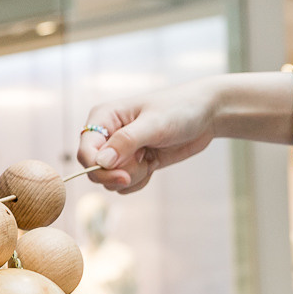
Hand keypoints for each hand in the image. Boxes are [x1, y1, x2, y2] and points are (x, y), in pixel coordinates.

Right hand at [77, 72, 292, 192]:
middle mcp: (107, 135)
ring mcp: (121, 150)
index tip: (123, 176)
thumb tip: (101, 161)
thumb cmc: (180, 109)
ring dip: (132, 177)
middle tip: (143, 164)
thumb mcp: (154, 124)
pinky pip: (126, 184)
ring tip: (150, 158)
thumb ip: (126, 142)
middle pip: (95, 170)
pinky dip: (139, 181)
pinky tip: (154, 165)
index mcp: (104, 117)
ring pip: (111, 181)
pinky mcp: (135, 162)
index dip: (98, 168)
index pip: (85, 151)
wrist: (207, 113)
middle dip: (118, 174)